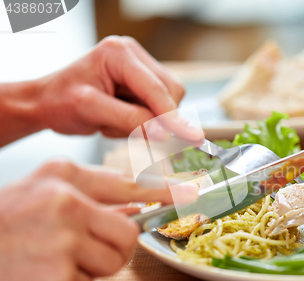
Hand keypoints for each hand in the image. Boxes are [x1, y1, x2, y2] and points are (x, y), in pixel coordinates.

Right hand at [0, 160, 197, 280]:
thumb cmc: (3, 223)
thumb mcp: (44, 192)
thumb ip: (93, 196)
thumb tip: (137, 205)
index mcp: (66, 177)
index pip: (130, 184)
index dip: (166, 192)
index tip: (192, 194)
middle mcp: (68, 203)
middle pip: (128, 234)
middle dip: (113, 247)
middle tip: (81, 249)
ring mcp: (64, 240)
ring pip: (114, 261)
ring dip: (91, 268)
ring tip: (56, 260)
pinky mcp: (58, 277)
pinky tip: (42, 276)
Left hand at [35, 36, 203, 143]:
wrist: (47, 103)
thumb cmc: (59, 102)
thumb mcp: (90, 111)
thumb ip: (130, 120)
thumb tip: (164, 132)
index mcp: (119, 53)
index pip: (157, 88)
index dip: (172, 115)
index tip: (190, 136)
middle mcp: (133, 56)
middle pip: (171, 92)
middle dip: (156, 118)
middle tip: (124, 131)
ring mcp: (139, 69)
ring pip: (168, 101)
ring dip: (147, 121)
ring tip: (114, 122)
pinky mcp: (141, 84)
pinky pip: (158, 108)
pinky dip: (143, 121)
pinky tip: (119, 119)